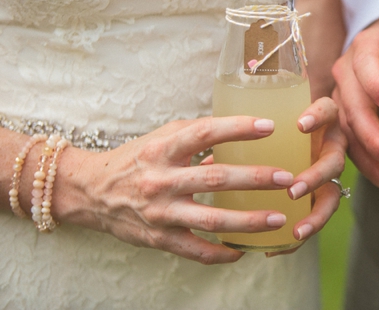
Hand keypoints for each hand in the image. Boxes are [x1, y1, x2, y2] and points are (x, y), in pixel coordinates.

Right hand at [53, 116, 296, 264]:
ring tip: (279, 218)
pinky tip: (243, 250)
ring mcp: (160, 211)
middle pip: (216, 178)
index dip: (238, 128)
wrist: (91, 191)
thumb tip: (242, 133)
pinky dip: (220, 253)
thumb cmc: (137, 159)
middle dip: (255, 179)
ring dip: (248, 220)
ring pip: (211, 218)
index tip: (270, 127)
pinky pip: (195, 250)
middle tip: (287, 178)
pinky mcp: (158, 238)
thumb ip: (198, 135)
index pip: (205, 133)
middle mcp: (161, 179)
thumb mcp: (163, 138)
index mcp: (164, 148)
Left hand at [198, 98, 347, 256]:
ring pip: (333, 195)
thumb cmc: (281, 125)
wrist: (306, 130)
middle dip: (316, 176)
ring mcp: (330, 173)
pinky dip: (301, 231)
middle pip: (335, 161)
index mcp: (321, 122)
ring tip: (296, 230)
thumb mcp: (272, 122)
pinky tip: (281, 246)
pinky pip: (318, 216)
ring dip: (315, 215)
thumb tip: (205, 162)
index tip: (299, 126)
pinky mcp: (325, 194)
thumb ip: (249, 132)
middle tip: (292, 189)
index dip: (317, 117)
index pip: (327, 111)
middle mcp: (331, 147)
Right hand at [331, 19, 378, 195]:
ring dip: (370, 161)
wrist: (378, 42)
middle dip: (373, 137)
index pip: (366, 65)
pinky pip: (351, 144)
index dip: (376, 85)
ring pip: (348, 132)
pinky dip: (369, 167)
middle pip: (353, 107)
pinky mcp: (345, 117)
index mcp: (366, 48)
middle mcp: (347, 72)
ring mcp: (342, 97)